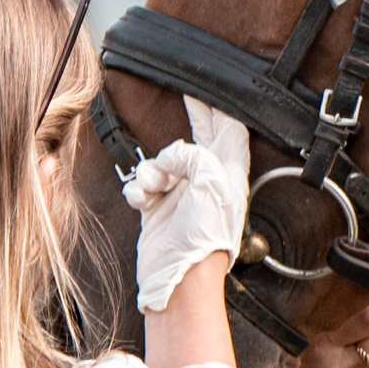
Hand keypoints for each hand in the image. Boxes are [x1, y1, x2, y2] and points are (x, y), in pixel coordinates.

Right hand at [123, 98, 248, 313]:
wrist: (179, 278)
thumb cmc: (203, 239)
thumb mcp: (209, 181)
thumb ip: (193, 155)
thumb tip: (172, 158)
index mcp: (229, 174)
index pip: (229, 130)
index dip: (219, 107)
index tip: (209, 89)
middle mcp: (208, 182)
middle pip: (201, 138)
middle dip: (194, 118)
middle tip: (188, 96)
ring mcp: (183, 195)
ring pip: (161, 162)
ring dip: (152, 170)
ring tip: (155, 187)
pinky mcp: (159, 208)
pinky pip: (143, 185)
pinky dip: (139, 189)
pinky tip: (143, 200)